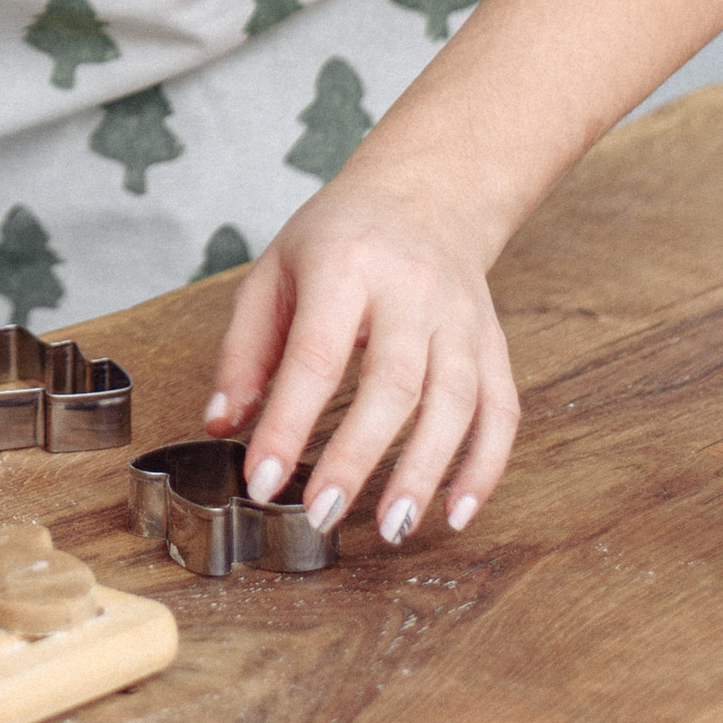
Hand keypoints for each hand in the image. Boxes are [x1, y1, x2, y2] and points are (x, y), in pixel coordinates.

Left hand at [203, 160, 519, 542]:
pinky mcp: (493, 342)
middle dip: (357, 458)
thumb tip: (222, 424)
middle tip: (322, 515)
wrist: (425, 193)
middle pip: (393, 384)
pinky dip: (484, 466)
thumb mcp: (274, 273)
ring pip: (455, 403)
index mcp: (345, 267)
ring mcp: (461, 319)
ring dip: (425, 473)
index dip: (288, 423)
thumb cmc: (339, 238)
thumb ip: (245, 350)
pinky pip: (501, 411)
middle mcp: (412, 291)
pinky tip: (457, 511)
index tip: (262, 479)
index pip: (316, 355)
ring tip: (391, 528)